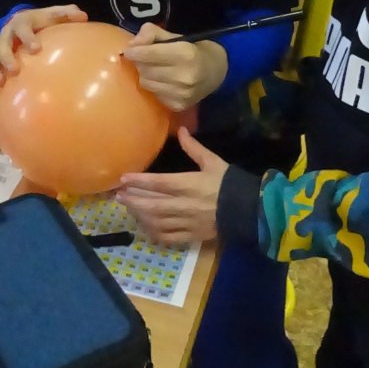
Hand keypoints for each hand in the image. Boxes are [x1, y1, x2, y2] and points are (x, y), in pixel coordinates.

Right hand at [0, 5, 87, 101]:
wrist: (22, 23)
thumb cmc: (42, 21)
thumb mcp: (54, 14)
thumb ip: (67, 14)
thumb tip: (83, 16)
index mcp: (21, 23)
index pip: (22, 28)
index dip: (27, 38)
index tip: (35, 49)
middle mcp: (5, 36)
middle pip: (2, 45)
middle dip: (6, 57)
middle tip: (14, 70)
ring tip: (0, 84)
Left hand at [116, 127, 228, 246]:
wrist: (250, 210)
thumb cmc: (229, 183)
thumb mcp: (213, 162)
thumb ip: (194, 148)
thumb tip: (181, 130)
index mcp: (189, 184)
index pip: (159, 183)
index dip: (139, 181)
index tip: (123, 178)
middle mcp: (185, 204)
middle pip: (152, 204)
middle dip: (133, 200)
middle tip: (119, 195)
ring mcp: (187, 222)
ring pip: (157, 221)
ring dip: (140, 215)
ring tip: (129, 208)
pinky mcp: (192, 236)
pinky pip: (169, 237)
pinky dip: (155, 233)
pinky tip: (146, 227)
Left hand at [121, 22, 227, 111]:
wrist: (215, 72)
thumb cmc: (192, 50)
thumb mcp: (175, 35)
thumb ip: (151, 33)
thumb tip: (132, 44)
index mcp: (184, 54)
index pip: (148, 54)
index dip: (134, 52)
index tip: (128, 51)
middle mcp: (184, 76)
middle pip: (145, 69)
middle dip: (140, 62)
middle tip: (143, 58)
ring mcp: (181, 94)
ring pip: (146, 83)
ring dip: (145, 75)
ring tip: (155, 69)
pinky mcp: (178, 106)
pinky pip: (154, 94)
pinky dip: (154, 87)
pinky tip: (163, 81)